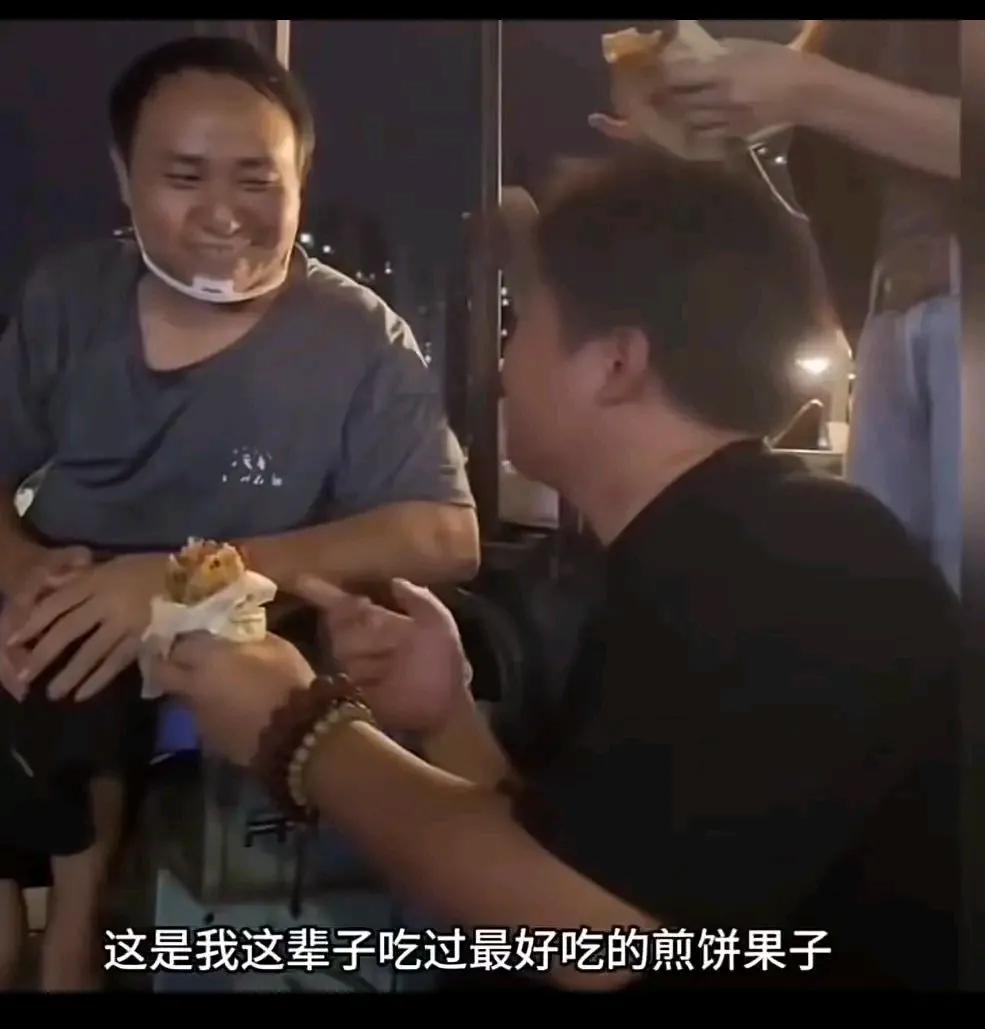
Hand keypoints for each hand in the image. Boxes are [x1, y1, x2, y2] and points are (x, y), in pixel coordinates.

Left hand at [8, 552, 164, 701]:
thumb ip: (82, 577)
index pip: (57, 603)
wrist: (195, 577)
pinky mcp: (145, 638)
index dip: (32, 622)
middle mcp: (109, 602)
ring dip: (69, 674)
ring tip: (51, 693)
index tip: (11, 640)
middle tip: (22, 675)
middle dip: (43, 653)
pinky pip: (118, 662)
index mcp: (99, 580)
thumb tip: (49, 589)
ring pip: (91, 651)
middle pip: (68, 629)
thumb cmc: (151, 569)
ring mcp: (128, 622)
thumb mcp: (113, 564)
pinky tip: (83, 694)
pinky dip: (99, 679)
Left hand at [148, 633, 315, 766]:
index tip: (194, 634)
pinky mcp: (211, 743)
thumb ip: (246, 637)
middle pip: (163, 673)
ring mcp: (198, 718)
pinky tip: (236, 712)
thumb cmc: (287, 683)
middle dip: (172, 664)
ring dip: (198, 690)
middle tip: (193, 659)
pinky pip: (206, 719)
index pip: (177, 643)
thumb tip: (233, 632)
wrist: (295, 737)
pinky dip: (216, 712)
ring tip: (223, 688)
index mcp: (206, 659)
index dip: (183, 638)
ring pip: (186, 698)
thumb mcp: (275, 647)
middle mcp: (192, 688)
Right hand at [295, 575, 470, 735]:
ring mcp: (352, 665)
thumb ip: (417, 599)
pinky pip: (346, 674)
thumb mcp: (438, 622)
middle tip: (396, 642)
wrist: (443, 705)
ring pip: (344, 647)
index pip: (344, 604)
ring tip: (396, 664)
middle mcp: (359, 640)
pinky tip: (385, 678)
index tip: (300, 580)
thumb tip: (393, 581)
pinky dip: (367, 673)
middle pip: (341, 624)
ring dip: (372, 653)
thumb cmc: (443, 661)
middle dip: (366, 629)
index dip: (323, 593)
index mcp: (379, 621)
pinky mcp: (350, 690)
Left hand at [660, 39, 815, 142]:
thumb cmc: (779, 62)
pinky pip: (705, 133)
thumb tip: (694, 55)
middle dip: (666, 97)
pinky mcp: (734, 133)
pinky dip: (696, 126)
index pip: (680, 76)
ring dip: (680, 113)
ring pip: (689, 120)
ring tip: (675, 106)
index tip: (655, 73)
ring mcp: (726, 119)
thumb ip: (719, 52)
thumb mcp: (748, 47)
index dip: (663, 75)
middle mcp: (720, 99)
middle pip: (680, 101)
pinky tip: (695, 121)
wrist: (806, 92)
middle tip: (656, 93)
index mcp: (723, 72)